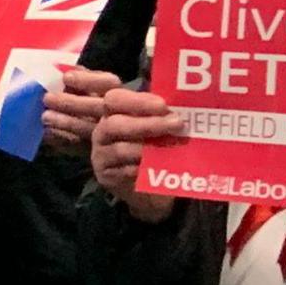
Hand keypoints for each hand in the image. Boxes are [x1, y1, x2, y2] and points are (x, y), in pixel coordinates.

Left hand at [44, 65, 121, 152]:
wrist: (117, 140)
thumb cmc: (98, 104)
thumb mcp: (96, 90)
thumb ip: (86, 81)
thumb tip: (66, 69)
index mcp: (121, 94)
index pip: (109, 83)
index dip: (87, 80)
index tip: (66, 78)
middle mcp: (121, 114)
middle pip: (98, 107)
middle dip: (71, 102)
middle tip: (47, 98)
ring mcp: (113, 136)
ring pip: (89, 129)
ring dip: (65, 122)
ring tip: (45, 116)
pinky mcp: (101, 153)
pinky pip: (80, 148)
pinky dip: (62, 140)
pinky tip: (48, 134)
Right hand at [89, 86, 185, 220]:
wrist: (146, 185)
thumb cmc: (152, 146)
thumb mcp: (155, 126)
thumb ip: (161, 114)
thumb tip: (184, 104)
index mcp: (112, 112)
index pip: (115, 99)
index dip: (138, 101)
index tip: (164, 105)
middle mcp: (102, 132)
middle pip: (115, 124)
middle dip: (149, 124)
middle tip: (178, 124)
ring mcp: (101, 156)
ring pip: (121, 150)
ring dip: (150, 148)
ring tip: (176, 145)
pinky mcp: (106, 178)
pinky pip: (125, 172)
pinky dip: (145, 168)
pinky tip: (163, 166)